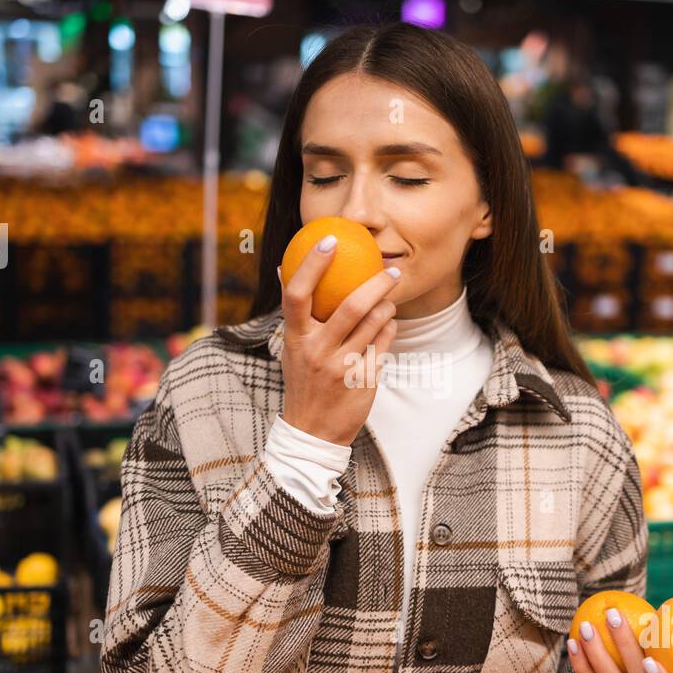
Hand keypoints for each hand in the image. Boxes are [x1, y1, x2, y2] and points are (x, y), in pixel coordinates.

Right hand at [279, 234, 401, 446]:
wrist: (312, 433)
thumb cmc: (303, 381)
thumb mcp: (291, 348)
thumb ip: (294, 312)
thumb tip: (281, 267)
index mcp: (295, 338)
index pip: (297, 293)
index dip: (312, 264)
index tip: (329, 240)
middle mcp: (316, 351)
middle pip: (350, 308)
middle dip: (376, 283)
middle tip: (392, 269)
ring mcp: (340, 367)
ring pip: (374, 324)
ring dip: (387, 307)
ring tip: (389, 300)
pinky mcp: (362, 380)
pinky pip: (384, 343)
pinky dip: (390, 327)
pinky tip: (390, 322)